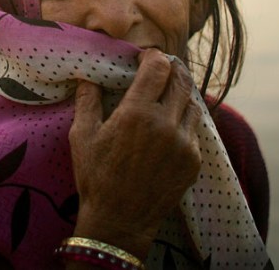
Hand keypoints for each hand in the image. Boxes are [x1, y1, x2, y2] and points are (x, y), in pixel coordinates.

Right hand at [68, 48, 201, 259]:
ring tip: (168, 95)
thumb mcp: (82, 136)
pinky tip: (172, 124)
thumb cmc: (96, 177)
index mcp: (137, 113)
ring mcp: (184, 143)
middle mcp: (165, 124)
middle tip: (162, 70)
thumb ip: (87, 101)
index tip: (147, 57)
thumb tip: (88, 76)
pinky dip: (185, 121)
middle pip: (181, 80)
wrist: (119, 221)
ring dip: (182, 94)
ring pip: (193, 103)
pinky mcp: (193, 160)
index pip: (158, 67)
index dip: (154, 57)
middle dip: (172, 70)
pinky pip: (196, 129)